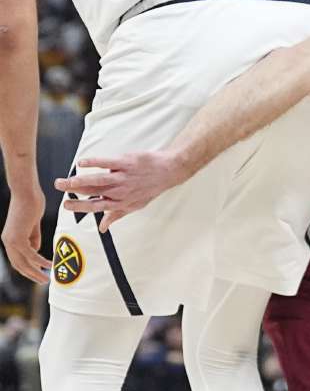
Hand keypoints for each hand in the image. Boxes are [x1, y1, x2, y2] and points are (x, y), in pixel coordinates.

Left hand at [2, 185, 49, 282]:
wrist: (26, 192)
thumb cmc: (31, 204)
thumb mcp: (33, 225)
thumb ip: (33, 238)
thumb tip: (35, 250)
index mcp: (10, 238)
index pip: (17, 260)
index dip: (28, 269)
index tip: (40, 274)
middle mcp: (8, 241)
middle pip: (19, 265)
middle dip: (32, 275)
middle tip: (44, 282)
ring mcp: (11, 240)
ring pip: (24, 263)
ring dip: (36, 272)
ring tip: (47, 279)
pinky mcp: (18, 238)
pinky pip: (31, 254)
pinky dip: (40, 261)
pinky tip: (49, 265)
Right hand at [54, 151, 186, 231]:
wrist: (169, 171)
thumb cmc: (149, 189)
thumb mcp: (134, 205)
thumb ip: (116, 215)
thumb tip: (102, 228)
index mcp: (120, 202)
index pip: (97, 206)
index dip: (80, 207)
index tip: (65, 205)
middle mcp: (120, 191)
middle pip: (94, 192)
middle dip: (74, 190)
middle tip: (58, 186)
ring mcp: (123, 177)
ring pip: (98, 180)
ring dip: (80, 180)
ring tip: (65, 180)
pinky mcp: (127, 162)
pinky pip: (108, 163)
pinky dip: (94, 163)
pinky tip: (82, 163)